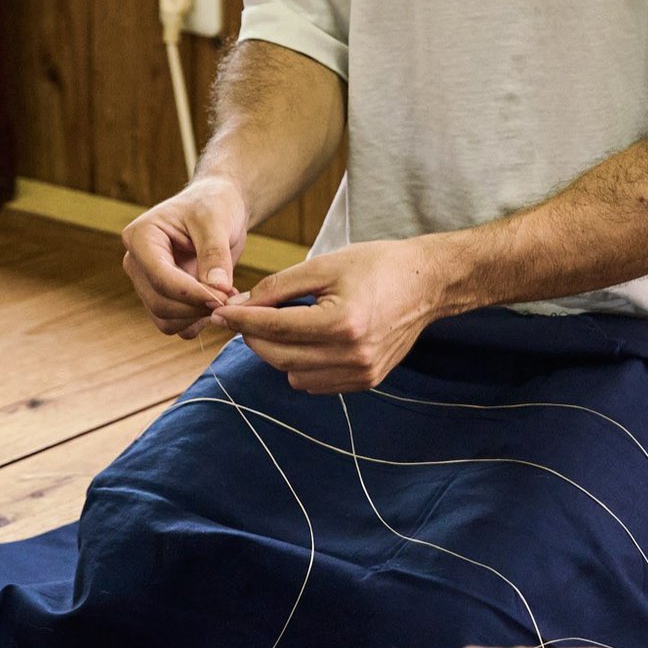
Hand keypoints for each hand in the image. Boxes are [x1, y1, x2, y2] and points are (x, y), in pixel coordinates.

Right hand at [122, 176, 250, 337]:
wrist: (217, 208)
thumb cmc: (214, 206)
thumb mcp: (216, 221)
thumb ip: (215, 254)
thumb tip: (218, 289)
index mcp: (140, 237)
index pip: (160, 278)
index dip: (192, 293)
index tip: (224, 297)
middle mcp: (136, 263)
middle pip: (160, 304)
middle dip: (197, 306)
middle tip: (232, 297)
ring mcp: (146, 283)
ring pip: (165, 320)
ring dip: (198, 317)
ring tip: (227, 297)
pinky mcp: (161, 297)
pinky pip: (175, 325)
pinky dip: (197, 322)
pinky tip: (218, 302)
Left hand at [216, 238, 455, 392]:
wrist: (426, 284)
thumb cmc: (377, 266)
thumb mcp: (325, 265)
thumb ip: (280, 286)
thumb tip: (242, 305)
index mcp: (341, 322)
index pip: (274, 327)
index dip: (242, 319)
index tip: (220, 311)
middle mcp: (352, 354)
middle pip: (278, 356)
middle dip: (254, 337)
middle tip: (244, 316)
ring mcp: (361, 373)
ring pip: (293, 375)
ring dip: (278, 353)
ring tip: (282, 325)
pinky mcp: (366, 381)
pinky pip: (314, 383)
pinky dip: (301, 365)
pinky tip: (307, 341)